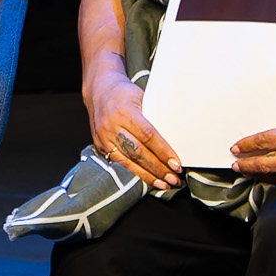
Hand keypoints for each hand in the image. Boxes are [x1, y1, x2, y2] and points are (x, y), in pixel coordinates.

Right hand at [86, 66, 179, 191]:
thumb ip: (155, 115)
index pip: (148, 136)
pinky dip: (135, 172)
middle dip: (158, 168)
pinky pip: (119, 162)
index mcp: (124, 111)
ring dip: (148, 175)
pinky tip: (148, 178)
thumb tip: (177, 136)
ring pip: (128, 161)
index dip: (163, 152)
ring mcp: (103, 137)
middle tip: (175, 179)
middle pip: (138, 152)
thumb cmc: (125, 93)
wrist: (98, 91)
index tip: (176, 164)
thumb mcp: (142, 97)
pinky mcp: (100, 146)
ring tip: (165, 184)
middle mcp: (111, 126)